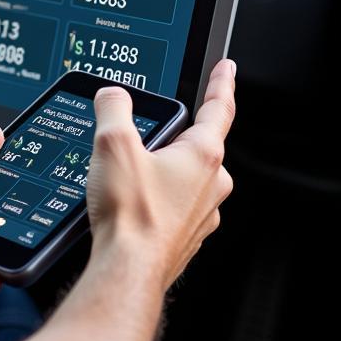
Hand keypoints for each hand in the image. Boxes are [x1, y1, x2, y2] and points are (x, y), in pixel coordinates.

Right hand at [86, 59, 235, 288]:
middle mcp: (210, 186)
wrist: (127, 271)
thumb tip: (113, 95)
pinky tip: (132, 205)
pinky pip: (176, 208)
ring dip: (165, 172)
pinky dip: (157, 201)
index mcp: (202, 156)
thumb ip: (114, 109)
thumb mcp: (113, 144)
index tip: (226, 68)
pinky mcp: (185, 239)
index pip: (219, 109)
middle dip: (178, 137)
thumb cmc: (130, 215)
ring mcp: (201, 216)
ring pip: (188, 180)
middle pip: (200, 146)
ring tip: (131, 175)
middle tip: (151, 133)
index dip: (221, 83)